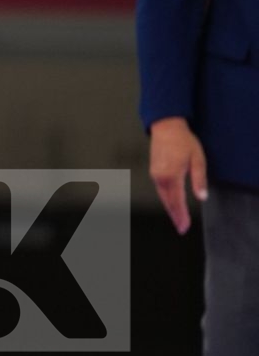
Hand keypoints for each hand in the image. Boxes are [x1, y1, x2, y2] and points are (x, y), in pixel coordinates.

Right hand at [150, 117, 208, 233]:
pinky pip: (160, 190)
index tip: (184, 227)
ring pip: (162, 196)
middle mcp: (160, 177)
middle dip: (175, 216)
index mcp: (172, 175)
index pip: (177, 201)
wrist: (166, 127)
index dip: (181, 215)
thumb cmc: (184, 141)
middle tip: (181, 228)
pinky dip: (166, 199)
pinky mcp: (154, 171)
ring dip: (170, 208)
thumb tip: (201, 197)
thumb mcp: (198, 159)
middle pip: (167, 202)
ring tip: (177, 218)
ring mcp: (155, 174)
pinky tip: (170, 203)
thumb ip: (199, 179)